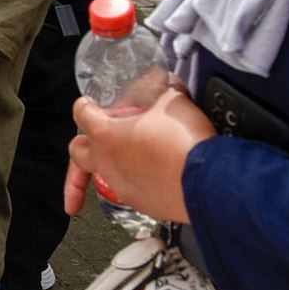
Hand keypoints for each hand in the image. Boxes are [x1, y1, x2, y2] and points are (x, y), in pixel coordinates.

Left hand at [64, 88, 215, 223]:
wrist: (210, 183)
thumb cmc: (186, 145)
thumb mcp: (173, 102)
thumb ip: (163, 91)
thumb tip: (168, 84)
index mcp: (105, 135)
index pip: (81, 114)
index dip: (85, 105)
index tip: (89, 104)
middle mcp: (107, 163)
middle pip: (78, 152)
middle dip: (83, 144)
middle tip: (91, 139)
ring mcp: (123, 186)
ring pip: (106, 173)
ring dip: (115, 163)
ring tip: (137, 153)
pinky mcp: (144, 205)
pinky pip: (133, 190)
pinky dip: (139, 181)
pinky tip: (157, 173)